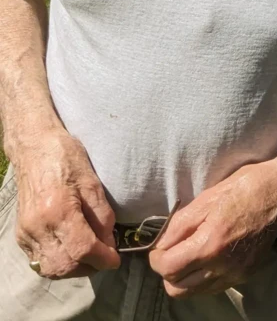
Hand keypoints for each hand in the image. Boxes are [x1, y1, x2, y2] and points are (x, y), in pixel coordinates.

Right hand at [13, 128, 120, 278]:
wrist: (35, 148)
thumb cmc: (66, 158)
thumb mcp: (92, 182)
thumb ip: (102, 216)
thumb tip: (110, 243)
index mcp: (59, 210)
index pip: (83, 249)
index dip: (103, 258)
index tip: (115, 259)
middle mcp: (39, 226)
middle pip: (66, 265)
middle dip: (89, 266)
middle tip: (103, 256)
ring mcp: (27, 232)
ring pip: (50, 268)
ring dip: (73, 268)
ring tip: (89, 255)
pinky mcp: (21, 234)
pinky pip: (39, 261)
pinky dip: (57, 262)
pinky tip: (70, 250)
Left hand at [149, 161, 276, 297]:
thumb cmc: (244, 187)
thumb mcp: (206, 198)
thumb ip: (179, 225)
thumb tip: (160, 243)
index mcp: (211, 244)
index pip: (169, 268)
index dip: (156, 258)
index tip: (158, 247)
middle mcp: (223, 266)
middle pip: (177, 288)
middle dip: (167, 271)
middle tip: (170, 252)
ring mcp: (236, 274)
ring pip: (194, 292)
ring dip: (184, 278)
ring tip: (187, 255)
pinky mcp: (245, 275)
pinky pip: (212, 287)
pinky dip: (202, 277)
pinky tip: (206, 258)